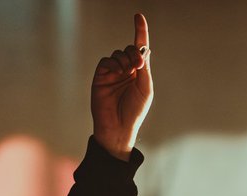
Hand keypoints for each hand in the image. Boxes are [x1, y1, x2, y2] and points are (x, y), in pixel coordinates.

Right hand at [91, 13, 152, 160]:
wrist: (118, 128)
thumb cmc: (134, 111)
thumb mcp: (145, 88)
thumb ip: (144, 68)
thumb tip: (142, 48)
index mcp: (139, 73)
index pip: (139, 48)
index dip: (140, 32)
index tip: (138, 16)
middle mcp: (126, 70)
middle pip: (129, 49)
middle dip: (134, 53)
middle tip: (138, 67)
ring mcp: (113, 73)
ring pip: (118, 53)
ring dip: (125, 60)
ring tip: (128, 73)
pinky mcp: (101, 76)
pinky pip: (106, 61)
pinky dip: (113, 63)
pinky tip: (118, 73)